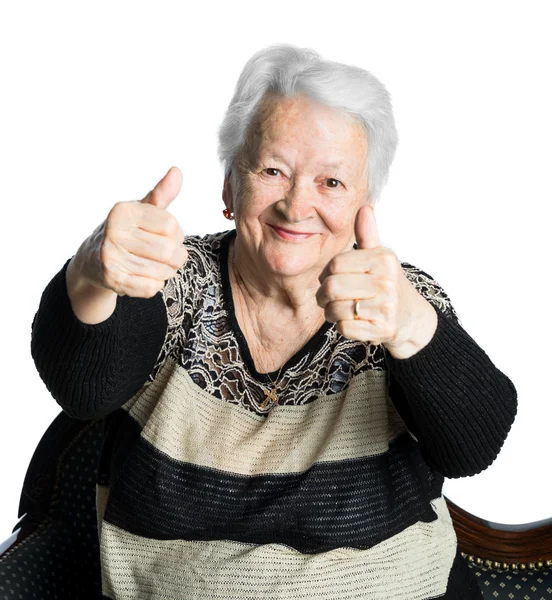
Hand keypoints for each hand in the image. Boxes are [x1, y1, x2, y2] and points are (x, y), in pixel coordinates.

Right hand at [79, 166, 188, 298]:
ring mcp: (110, 256)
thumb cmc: (125, 232)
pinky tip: (145, 278)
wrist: (92, 260)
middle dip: (176, 257)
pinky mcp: (111, 279)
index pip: (171, 225)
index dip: (177, 235)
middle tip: (168, 257)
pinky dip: (155, 285)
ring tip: (156, 267)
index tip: (167, 237)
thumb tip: (177, 171)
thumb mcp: (141, 211)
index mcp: (124, 211)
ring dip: (166, 272)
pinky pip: (151, 288)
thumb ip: (161, 194)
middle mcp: (114, 231)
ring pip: (162, 271)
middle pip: (169, 250)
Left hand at [316, 204, 426, 347]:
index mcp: (382, 259)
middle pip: (332, 287)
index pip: (335, 264)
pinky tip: (351, 322)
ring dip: (330, 313)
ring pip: (336, 310)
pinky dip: (341, 327)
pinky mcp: (383, 328)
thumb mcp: (379, 257)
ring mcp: (386, 306)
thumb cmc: (387, 284)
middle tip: (325, 298)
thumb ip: (368, 234)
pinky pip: (345, 328)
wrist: (411, 318)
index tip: (329, 278)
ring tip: (337, 310)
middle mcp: (386, 282)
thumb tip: (364, 207)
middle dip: (322, 295)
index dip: (325, 273)